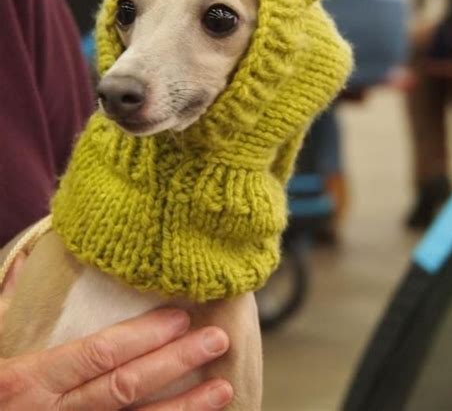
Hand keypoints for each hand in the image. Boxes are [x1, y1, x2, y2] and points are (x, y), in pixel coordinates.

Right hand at [0, 309, 232, 409]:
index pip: (99, 353)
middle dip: (176, 363)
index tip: (180, 318)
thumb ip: (7, 305)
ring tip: (222, 389)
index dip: (143, 337)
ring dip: (184, 409)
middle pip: (126, 385)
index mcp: (32, 380)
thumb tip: (23, 263)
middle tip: (217, 340)